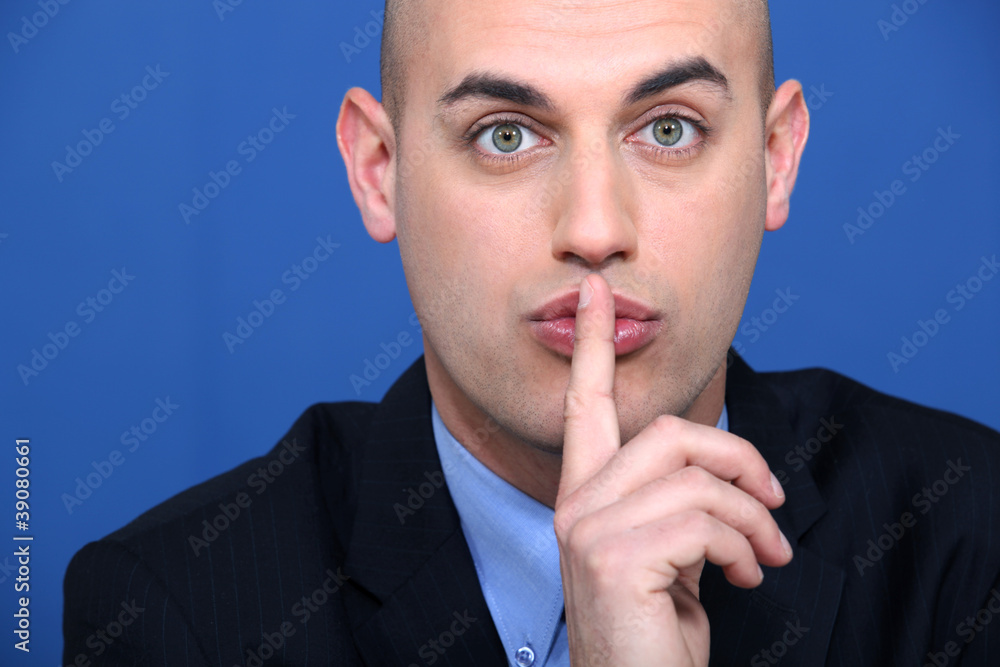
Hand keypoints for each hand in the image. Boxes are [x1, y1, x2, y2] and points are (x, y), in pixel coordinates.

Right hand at [554, 274, 792, 665]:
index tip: (597, 292)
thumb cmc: (658, 631)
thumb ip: (682, 502)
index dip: (591, 344)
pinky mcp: (614, 557)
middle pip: (670, 432)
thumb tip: (733, 474)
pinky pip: (707, 521)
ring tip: (767, 557)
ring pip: (698, 478)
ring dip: (753, 519)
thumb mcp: (674, 554)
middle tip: (774, 498)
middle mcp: (576, 505)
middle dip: (739, 458)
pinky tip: (745, 581)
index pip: (585, 406)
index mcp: (585, 496)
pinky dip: (745, 548)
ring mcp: (588, 529)